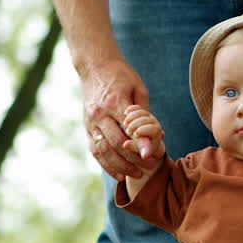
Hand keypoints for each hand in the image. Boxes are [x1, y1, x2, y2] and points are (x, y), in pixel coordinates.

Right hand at [81, 59, 158, 181]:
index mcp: (114, 102)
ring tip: (137, 175)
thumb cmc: (121, 76)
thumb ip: (144, 112)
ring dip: (120, 166)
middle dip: (134, 158)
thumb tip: (156, 135)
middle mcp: (99, 114)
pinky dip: (107, 165)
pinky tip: (119, 175)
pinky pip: (95, 151)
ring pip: (104, 151)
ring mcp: (90, 122)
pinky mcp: (86, 128)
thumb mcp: (138, 87)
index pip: (129, 128)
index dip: (141, 144)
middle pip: (116, 143)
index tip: (153, 155)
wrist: (95, 66)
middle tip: (151, 167)